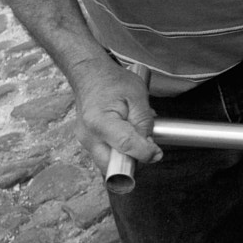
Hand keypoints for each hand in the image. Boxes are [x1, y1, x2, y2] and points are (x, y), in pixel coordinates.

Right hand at [68, 56, 160, 177]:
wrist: (90, 75)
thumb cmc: (113, 82)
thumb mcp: (138, 97)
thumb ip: (144, 123)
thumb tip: (150, 149)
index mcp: (100, 122)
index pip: (126, 147)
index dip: (145, 153)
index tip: (157, 152)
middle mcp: (88, 137)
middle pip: (113, 166)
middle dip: (133, 162)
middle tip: (146, 147)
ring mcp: (85, 142)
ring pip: (110, 165)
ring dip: (127, 157)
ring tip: (135, 136)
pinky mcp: (88, 144)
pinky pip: (107, 157)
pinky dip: (120, 152)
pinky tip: (126, 136)